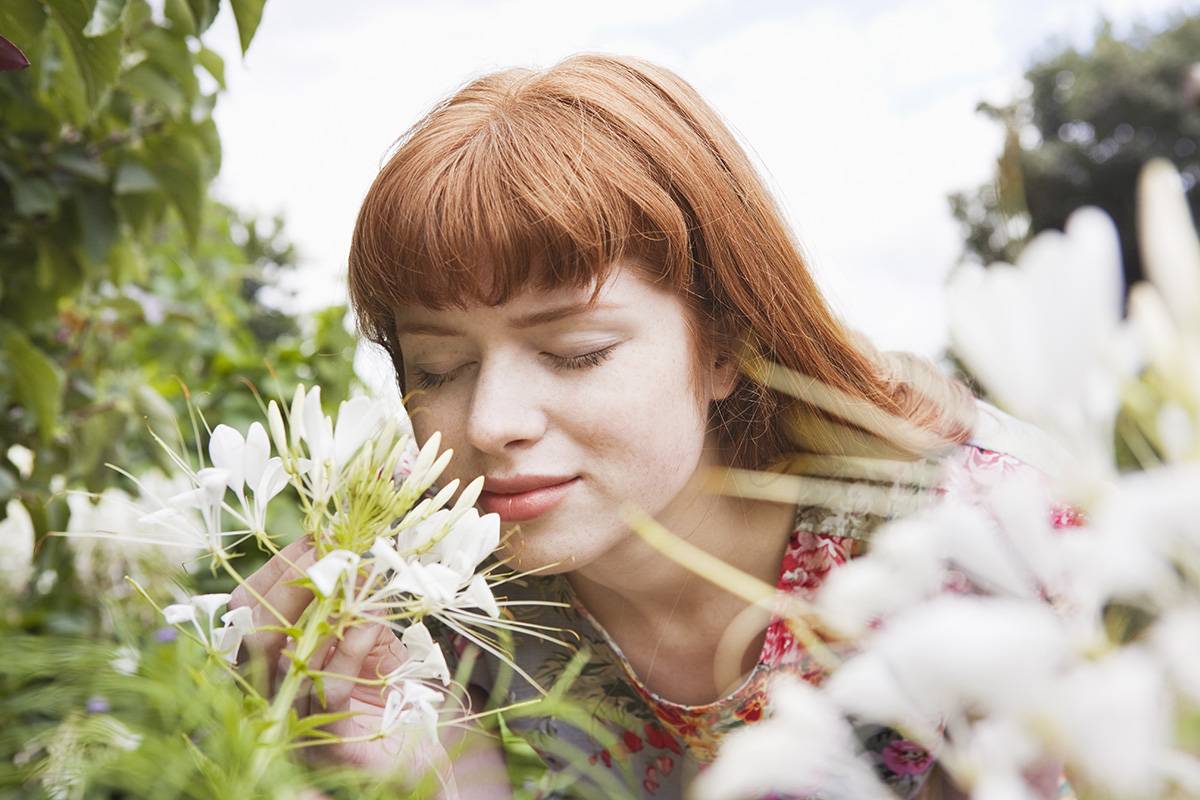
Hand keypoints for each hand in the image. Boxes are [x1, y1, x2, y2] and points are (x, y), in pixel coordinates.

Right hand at [228, 538, 457, 795]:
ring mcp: (293, 720)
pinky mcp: (326, 742)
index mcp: (272, 664)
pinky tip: (370, 622)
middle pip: (253, 631)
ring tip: (358, 575)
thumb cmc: (386, 696)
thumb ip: (356, 605)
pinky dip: (348, 646)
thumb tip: (360, 556)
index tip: (314, 536)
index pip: (248, 610)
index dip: (277, 570)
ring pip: (284, 658)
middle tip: (330, 550)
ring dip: (324, 608)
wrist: (417, 761)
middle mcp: (271, 694)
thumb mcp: (368, 641)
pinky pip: (326, 686)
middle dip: (289, 582)